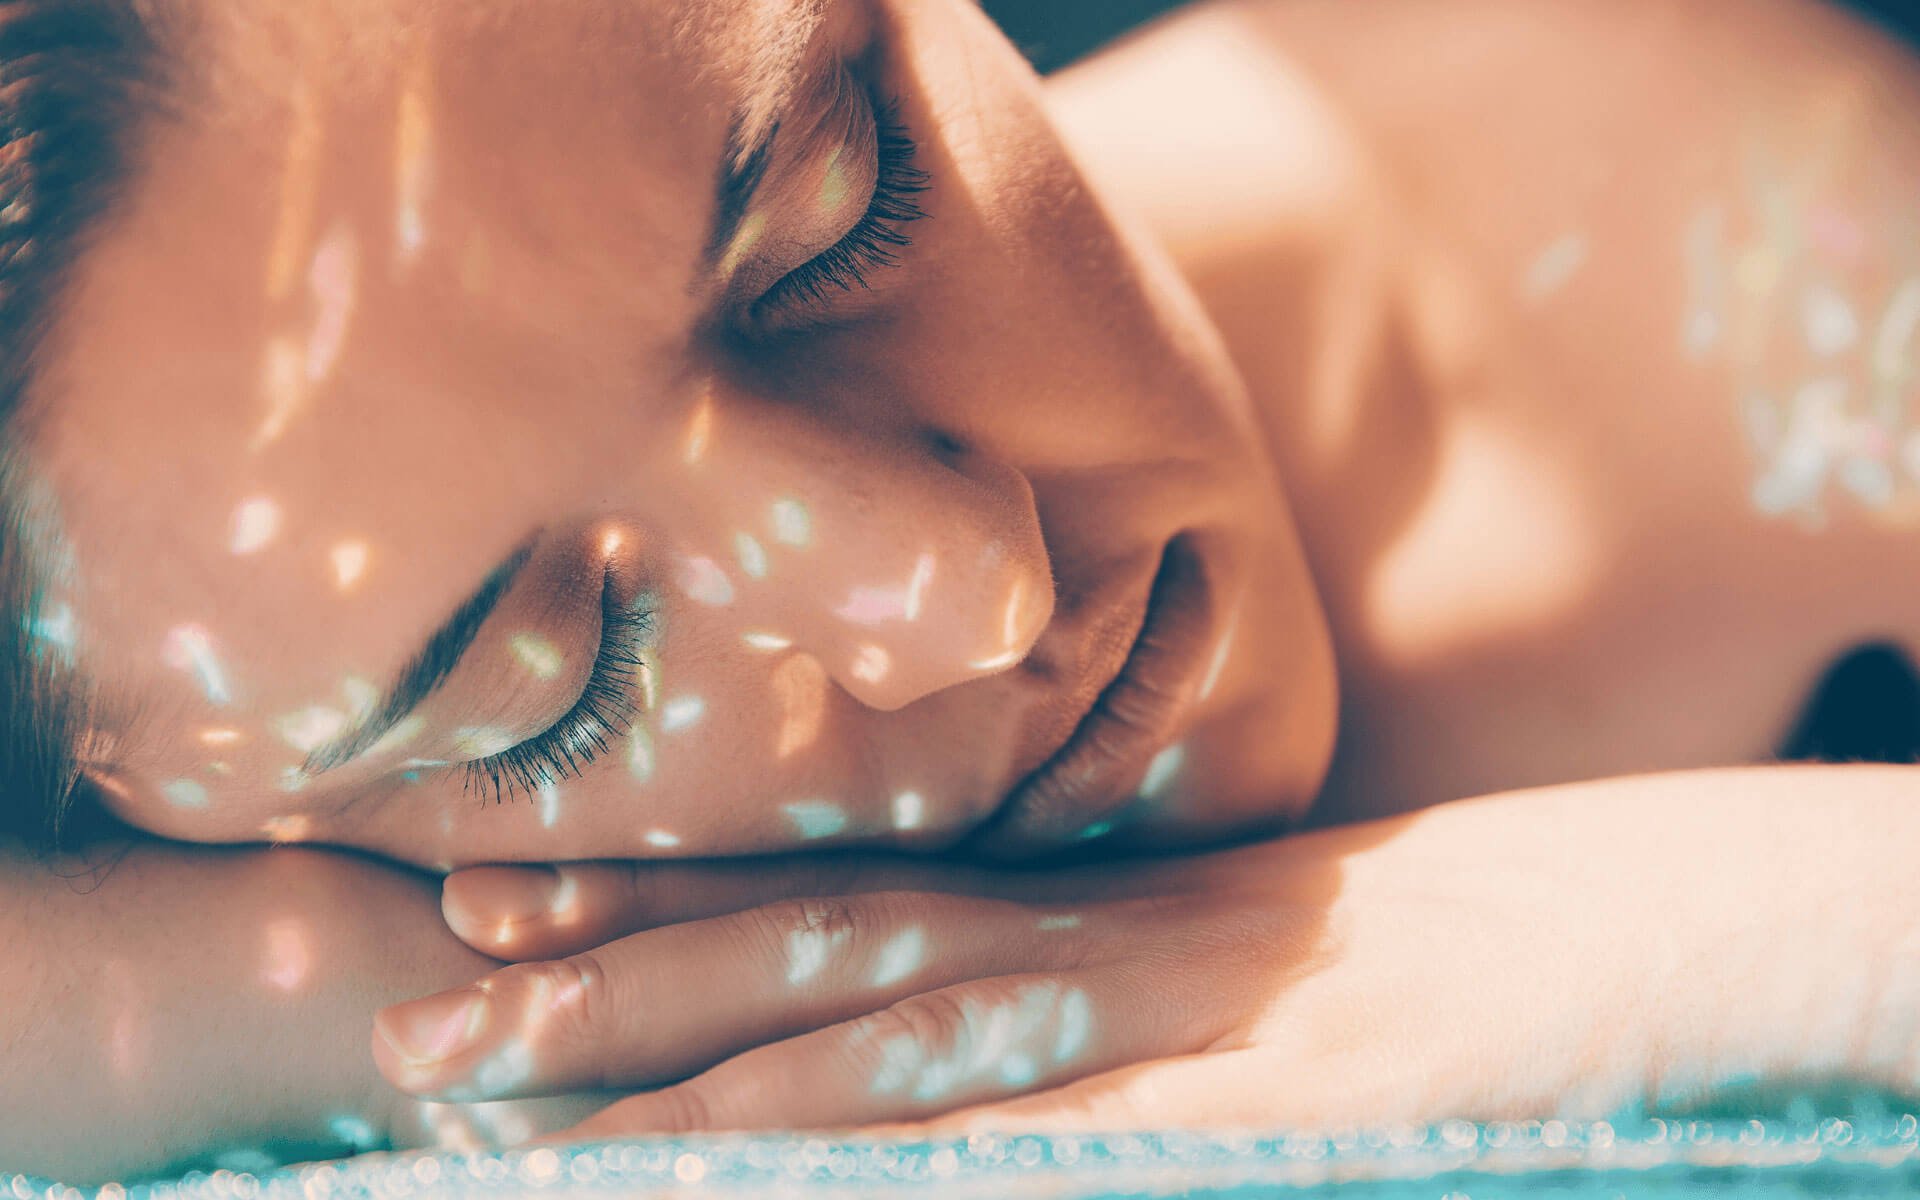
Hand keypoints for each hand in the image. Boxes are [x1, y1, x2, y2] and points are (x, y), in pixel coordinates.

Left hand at [371, 770, 1908, 1138]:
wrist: (1600, 941)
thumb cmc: (1410, 952)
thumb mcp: (1211, 948)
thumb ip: (1073, 957)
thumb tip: (938, 1005)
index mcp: (1065, 907)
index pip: (826, 900)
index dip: (651, 909)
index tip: (486, 917)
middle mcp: (1069, 948)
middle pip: (807, 963)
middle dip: (606, 996)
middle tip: (421, 1022)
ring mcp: (1140, 1026)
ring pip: (881, 1047)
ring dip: (688, 1082)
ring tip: (512, 1105)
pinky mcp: (1225, 1107)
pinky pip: (1032, 1136)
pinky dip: (886, 1155)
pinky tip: (755, 1173)